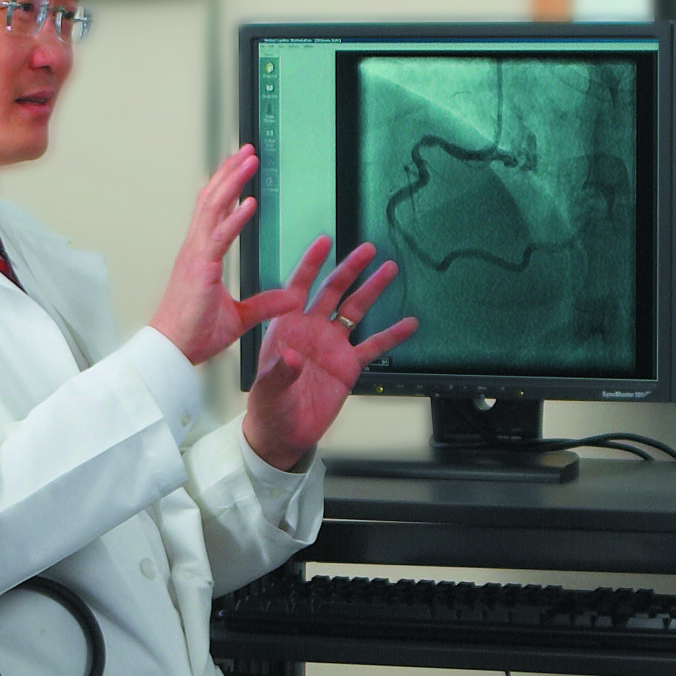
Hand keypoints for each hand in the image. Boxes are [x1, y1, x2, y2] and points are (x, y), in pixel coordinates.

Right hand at [148, 146, 306, 366]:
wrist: (173, 350)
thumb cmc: (194, 333)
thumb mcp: (240, 316)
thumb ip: (265, 304)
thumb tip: (291, 298)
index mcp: (201, 255)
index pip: (213, 211)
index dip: (226, 186)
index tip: (239, 168)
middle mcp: (195, 249)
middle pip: (211, 199)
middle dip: (229, 173)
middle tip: (246, 152)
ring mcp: (195, 256)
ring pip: (212, 208)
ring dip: (232, 183)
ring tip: (247, 161)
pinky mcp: (200, 269)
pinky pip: (219, 238)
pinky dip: (234, 218)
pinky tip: (248, 202)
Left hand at [242, 239, 414, 469]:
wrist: (283, 434)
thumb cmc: (268, 408)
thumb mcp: (268, 390)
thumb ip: (280, 372)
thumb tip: (292, 358)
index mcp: (287, 328)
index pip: (298, 288)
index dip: (310, 264)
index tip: (323, 242)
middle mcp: (311, 330)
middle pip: (333, 291)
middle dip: (349, 269)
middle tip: (366, 249)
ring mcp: (332, 346)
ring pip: (355, 310)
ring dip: (372, 290)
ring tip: (389, 269)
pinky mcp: (348, 365)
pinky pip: (373, 346)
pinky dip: (391, 334)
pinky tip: (408, 323)